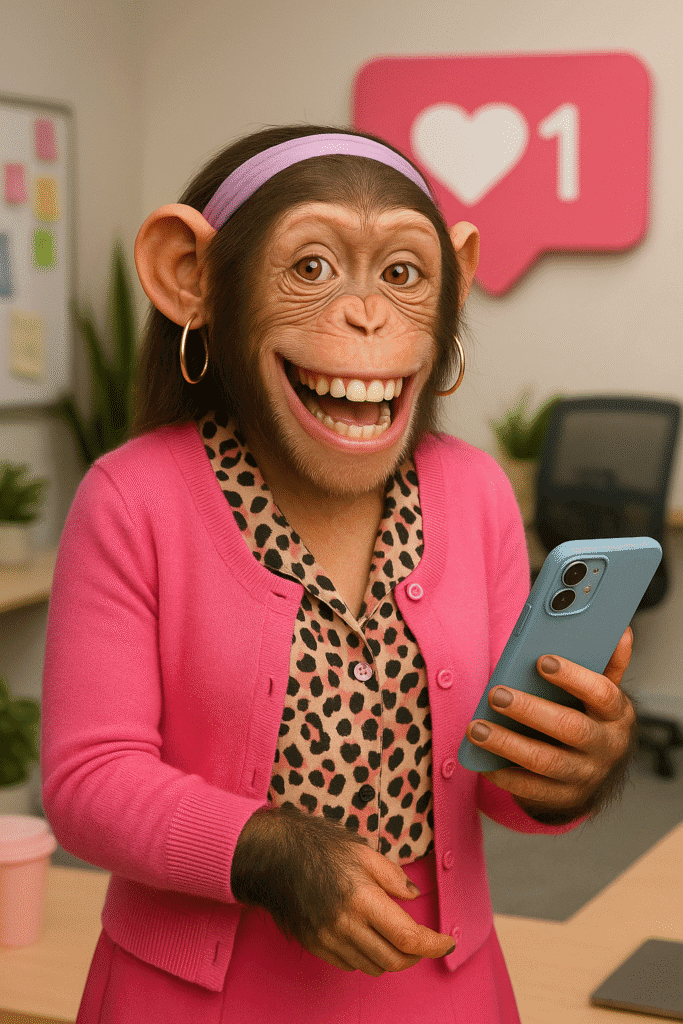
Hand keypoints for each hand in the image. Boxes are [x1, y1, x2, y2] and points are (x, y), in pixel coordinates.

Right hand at [303, 841, 455, 975]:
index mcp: (363, 899)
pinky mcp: (315, 946)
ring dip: (391, 957)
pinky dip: (366, 957)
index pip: (408, 937)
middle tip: (422, 940)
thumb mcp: (362, 851)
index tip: (446, 942)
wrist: (274, 857)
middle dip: (416, 955)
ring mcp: (328, 939)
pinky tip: (366, 936)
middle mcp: (346, 925)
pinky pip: (350, 965)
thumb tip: (413, 895)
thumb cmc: (319, 848)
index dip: (433, 945)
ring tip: (392, 935)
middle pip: (394, 960)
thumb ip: (392, 876)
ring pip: (373, 967)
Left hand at [466, 627, 636, 816]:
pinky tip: (482, 760)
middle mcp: (606, 747)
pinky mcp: (565, 798)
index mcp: (616, 714)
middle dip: (530, 710)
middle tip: (496, 694)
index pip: (602, 693)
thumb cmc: (592, 718)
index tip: (543, 661)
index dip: (573, 677)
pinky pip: (532, 789)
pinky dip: (505, 775)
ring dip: (507, 744)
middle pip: (570, 728)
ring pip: (545, 762)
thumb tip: (620, 632)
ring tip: (477, 728)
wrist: (598, 774)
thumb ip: (607, 664)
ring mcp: (586, 775)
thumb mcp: (603, 693)